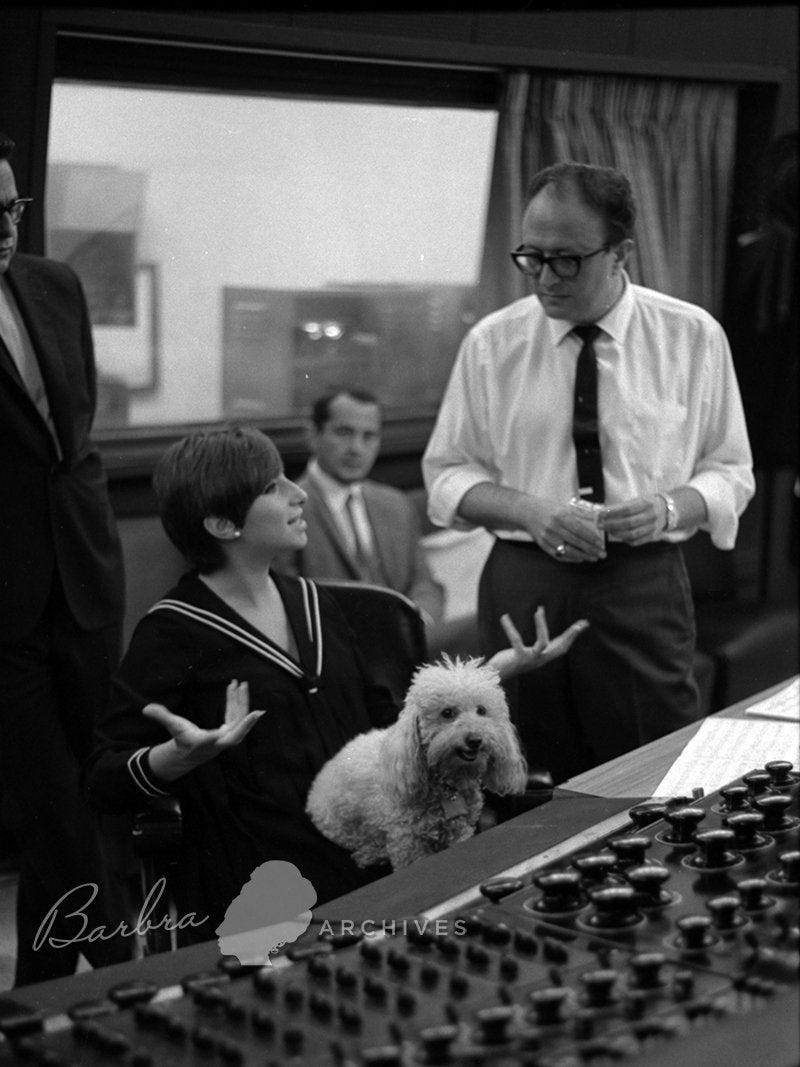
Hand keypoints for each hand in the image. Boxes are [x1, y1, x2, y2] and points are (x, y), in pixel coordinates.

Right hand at [143, 679, 264, 770]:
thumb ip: (161, 717)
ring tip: (241, 684)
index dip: (221, 734)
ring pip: (239, 720)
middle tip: (256, 708)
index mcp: (204, 742)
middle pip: (236, 731)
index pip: (213, 739)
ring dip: (241, 702)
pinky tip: (236, 688)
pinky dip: (238, 703)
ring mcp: (228, 737)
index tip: (228, 728)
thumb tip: (146, 709)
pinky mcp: (231, 730)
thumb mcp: (172, 727)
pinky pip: (238, 716)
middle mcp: (219, 741)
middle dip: (245, 719)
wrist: (190, 753)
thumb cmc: (182, 739)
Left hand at [487, 607, 588, 679]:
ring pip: (542, 642)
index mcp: (543, 657)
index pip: (562, 646)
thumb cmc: (511, 662)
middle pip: (560, 648)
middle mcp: (540, 659)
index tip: (583, 624)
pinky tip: (504, 617)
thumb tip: (545, 638)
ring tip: (538, 611)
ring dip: (541, 626)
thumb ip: (538, 648)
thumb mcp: (528, 653)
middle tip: (579, 624)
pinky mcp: (518, 658)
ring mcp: (530, 660)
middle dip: (570, 635)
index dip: (572, 635)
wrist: (496, 676)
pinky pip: (516, 641)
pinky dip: (510, 628)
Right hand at [521, 496, 605, 562]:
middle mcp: (553, 527)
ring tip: (593, 558)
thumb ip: (578, 516)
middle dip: (590, 549)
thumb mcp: (563, 508)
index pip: (578, 529)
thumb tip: (595, 525)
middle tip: (602, 554)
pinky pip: (558, 555)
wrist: (527, 511)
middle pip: (575, 541)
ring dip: (582, 556)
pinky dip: (570, 558)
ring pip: (567, 550)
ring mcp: (546, 537)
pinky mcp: (542, 545)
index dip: (590, 538)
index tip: (600, 543)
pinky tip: (580, 558)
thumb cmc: (548, 508)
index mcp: (559, 515)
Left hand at [601, 495, 664, 544]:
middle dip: (611, 525)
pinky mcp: (653, 536)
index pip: (627, 509)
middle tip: (600, 525)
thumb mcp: (639, 499)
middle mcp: (651, 516)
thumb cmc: (649, 503)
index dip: (612, 513)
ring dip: (616, 533)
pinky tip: (618, 536)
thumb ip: (624, 506)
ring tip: (607, 530)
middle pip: (628, 523)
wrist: (669, 510)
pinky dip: (625, 540)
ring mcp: (653, 527)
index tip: (601, 514)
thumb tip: (605, 512)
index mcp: (647, 504)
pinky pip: (636, 541)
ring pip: (631, 534)